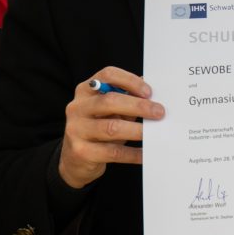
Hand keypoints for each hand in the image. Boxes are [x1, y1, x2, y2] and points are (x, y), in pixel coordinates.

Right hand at [58, 67, 164, 188]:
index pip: (107, 75)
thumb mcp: (110, 109)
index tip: (149, 92)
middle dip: (138, 106)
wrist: (74, 158)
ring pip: (111, 128)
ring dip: (137, 130)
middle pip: (110, 101)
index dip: (130, 81)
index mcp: (86, 90)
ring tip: (154, 132)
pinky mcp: (81, 152)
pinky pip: (112, 152)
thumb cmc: (99, 127)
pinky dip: (132, 153)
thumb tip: (155, 94)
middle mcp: (77, 107)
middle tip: (159, 112)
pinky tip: (145, 153)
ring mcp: (76, 129)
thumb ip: (128, 98)